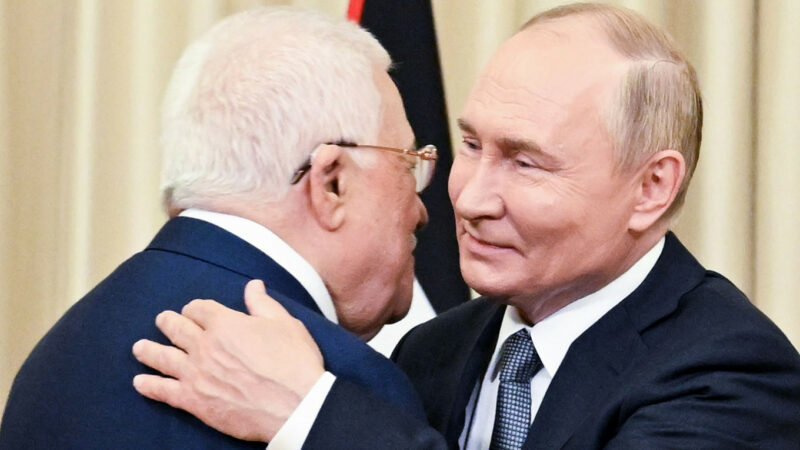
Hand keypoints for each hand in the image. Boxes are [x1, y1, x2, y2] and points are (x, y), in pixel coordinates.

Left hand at [132, 279, 324, 441]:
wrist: (295, 405)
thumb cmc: (294, 363)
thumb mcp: (284, 324)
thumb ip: (263, 304)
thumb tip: (253, 285)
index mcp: (226, 323)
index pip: (200, 308)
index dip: (195, 307)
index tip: (194, 310)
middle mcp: (205, 346)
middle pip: (177, 328)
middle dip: (168, 322)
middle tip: (162, 320)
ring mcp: (197, 374)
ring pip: (163, 357)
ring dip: (149, 350)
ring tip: (139, 347)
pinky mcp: (195, 401)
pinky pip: (163, 391)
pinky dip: (149, 385)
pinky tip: (140, 382)